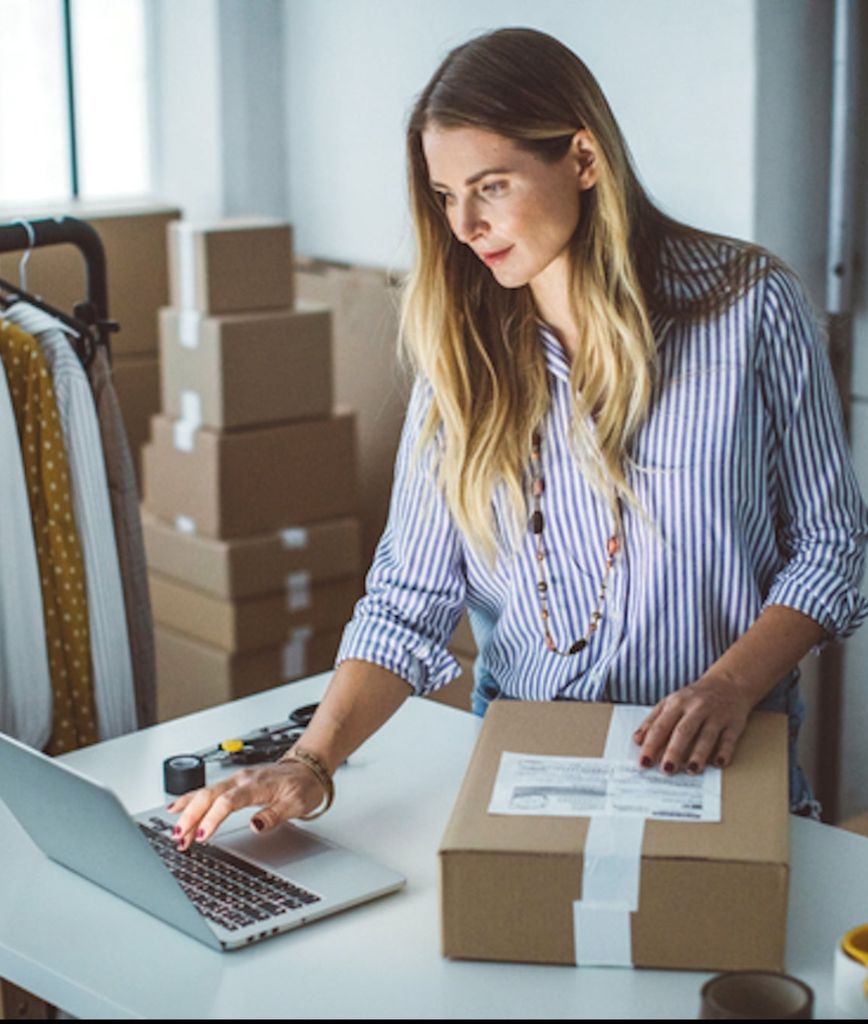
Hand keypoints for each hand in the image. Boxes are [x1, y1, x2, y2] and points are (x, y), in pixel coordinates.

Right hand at [167, 760, 326, 849]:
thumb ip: (275, 815)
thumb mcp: (297, 804)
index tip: (202, 836)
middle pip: (209, 796)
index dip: (213, 819)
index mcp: (256, 785)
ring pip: (205, 793)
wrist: (308, 768)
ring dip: (188, 812)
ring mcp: (236, 780)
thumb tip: (255, 825)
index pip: (228, 801)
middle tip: (179, 839)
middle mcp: (242, 779)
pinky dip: (190, 799)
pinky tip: (177, 808)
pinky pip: (207, 790)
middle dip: (191, 817)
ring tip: (175, 832)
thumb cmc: (303, 786)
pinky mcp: (233, 783)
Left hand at [633, 672, 754, 774]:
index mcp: (677, 703)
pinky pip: (729, 739)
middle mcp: (696, 708)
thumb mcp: (671, 702)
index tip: (644, 762)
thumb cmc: (694, 697)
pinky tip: (718, 763)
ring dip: (699, 754)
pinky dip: (725, 751)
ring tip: (691, 770)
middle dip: (674, 751)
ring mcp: (716, 715)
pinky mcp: (734, 723)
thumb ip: (653, 720)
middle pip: (683, 731)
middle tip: (666, 770)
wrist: (728, 683)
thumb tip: (637, 740)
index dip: (651, 744)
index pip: (661, 726)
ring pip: (706, 736)